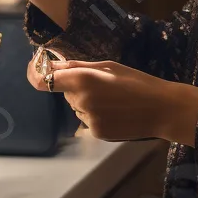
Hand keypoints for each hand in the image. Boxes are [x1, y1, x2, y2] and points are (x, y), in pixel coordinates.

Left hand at [47, 59, 197, 144]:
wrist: (161, 109)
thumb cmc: (136, 81)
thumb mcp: (107, 66)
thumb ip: (77, 66)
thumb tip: (52, 64)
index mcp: (82, 79)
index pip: (44, 81)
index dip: (36, 74)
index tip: (36, 69)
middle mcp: (80, 100)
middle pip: (66, 93)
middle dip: (76, 87)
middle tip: (102, 85)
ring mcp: (88, 120)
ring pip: (77, 107)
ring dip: (87, 102)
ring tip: (114, 100)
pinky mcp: (96, 133)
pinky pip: (88, 120)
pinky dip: (96, 115)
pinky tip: (116, 113)